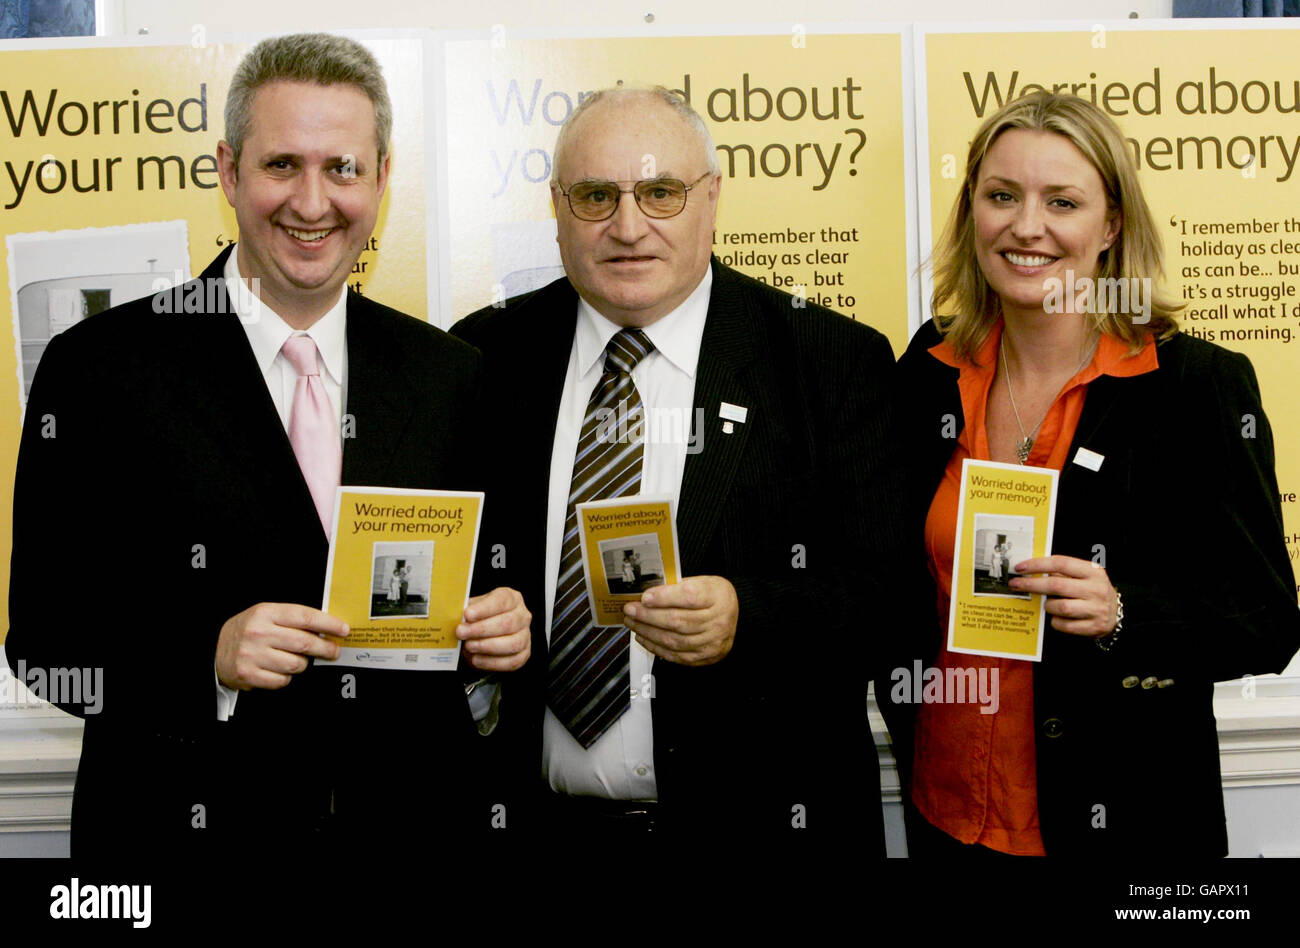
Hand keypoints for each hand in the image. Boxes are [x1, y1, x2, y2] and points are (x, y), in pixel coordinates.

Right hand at [216, 603, 348, 689]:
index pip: (305, 617)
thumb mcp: (266, 615)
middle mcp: (259, 632)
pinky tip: (280, 670)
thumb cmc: (249, 631)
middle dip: (325, 648)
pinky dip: (286, 677)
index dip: (328, 624)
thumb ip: (293, 619)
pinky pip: (282, 680)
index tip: (343, 630)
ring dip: (302, 664)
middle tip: (334, 652)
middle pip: (304, 642)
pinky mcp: (248, 674)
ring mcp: (252, 654)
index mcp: (266, 612)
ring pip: (296, 664)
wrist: (215, 650)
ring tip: (298, 660)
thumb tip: (328, 628)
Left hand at [457, 587, 530, 671]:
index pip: (502, 601)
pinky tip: (477, 659)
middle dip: (481, 630)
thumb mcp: (472, 608)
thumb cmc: (479, 618)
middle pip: (507, 623)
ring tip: (469, 647)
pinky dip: (492, 662)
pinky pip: (512, 661)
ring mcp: (525, 635)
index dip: (484, 609)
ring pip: (512, 643)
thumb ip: (465, 611)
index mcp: (512, 598)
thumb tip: (453, 616)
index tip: (467, 615)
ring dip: (487, 646)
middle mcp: (522, 615)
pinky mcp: (524, 654)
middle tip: (462, 633)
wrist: (485, 633)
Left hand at [622, 575, 738, 665]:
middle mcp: (717, 621)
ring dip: (647, 632)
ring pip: (673, 640)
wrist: (732, 616)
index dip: (664, 598)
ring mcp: (711, 642)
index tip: (645, 597)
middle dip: (648, 616)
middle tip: (630, 610)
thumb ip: (677, 587)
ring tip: (632, 623)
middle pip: (677, 620)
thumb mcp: (701, 582)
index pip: (689, 597)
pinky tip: (643, 637)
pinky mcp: (704, 657)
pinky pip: (675, 655)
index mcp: (717, 596)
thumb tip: (647, 594)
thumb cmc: (713, 596)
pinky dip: (655, 646)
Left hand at [1009, 556, 1117, 637]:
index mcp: (1093, 571)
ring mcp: (1096, 609)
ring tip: (1047, 604)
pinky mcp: (1093, 627)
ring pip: (1060, 607)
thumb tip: (1030, 570)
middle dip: (1032, 585)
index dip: (1038, 564)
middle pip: (1057, 585)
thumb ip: (1063, 572)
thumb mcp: (1084, 576)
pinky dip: (1055, 621)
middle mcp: (1096, 589)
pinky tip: (1056, 617)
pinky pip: (1064, 625)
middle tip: (1015, 584)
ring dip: (1048, 605)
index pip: (1061, 563)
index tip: (1020, 567)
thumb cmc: (1092, 591)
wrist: (1117, 614)